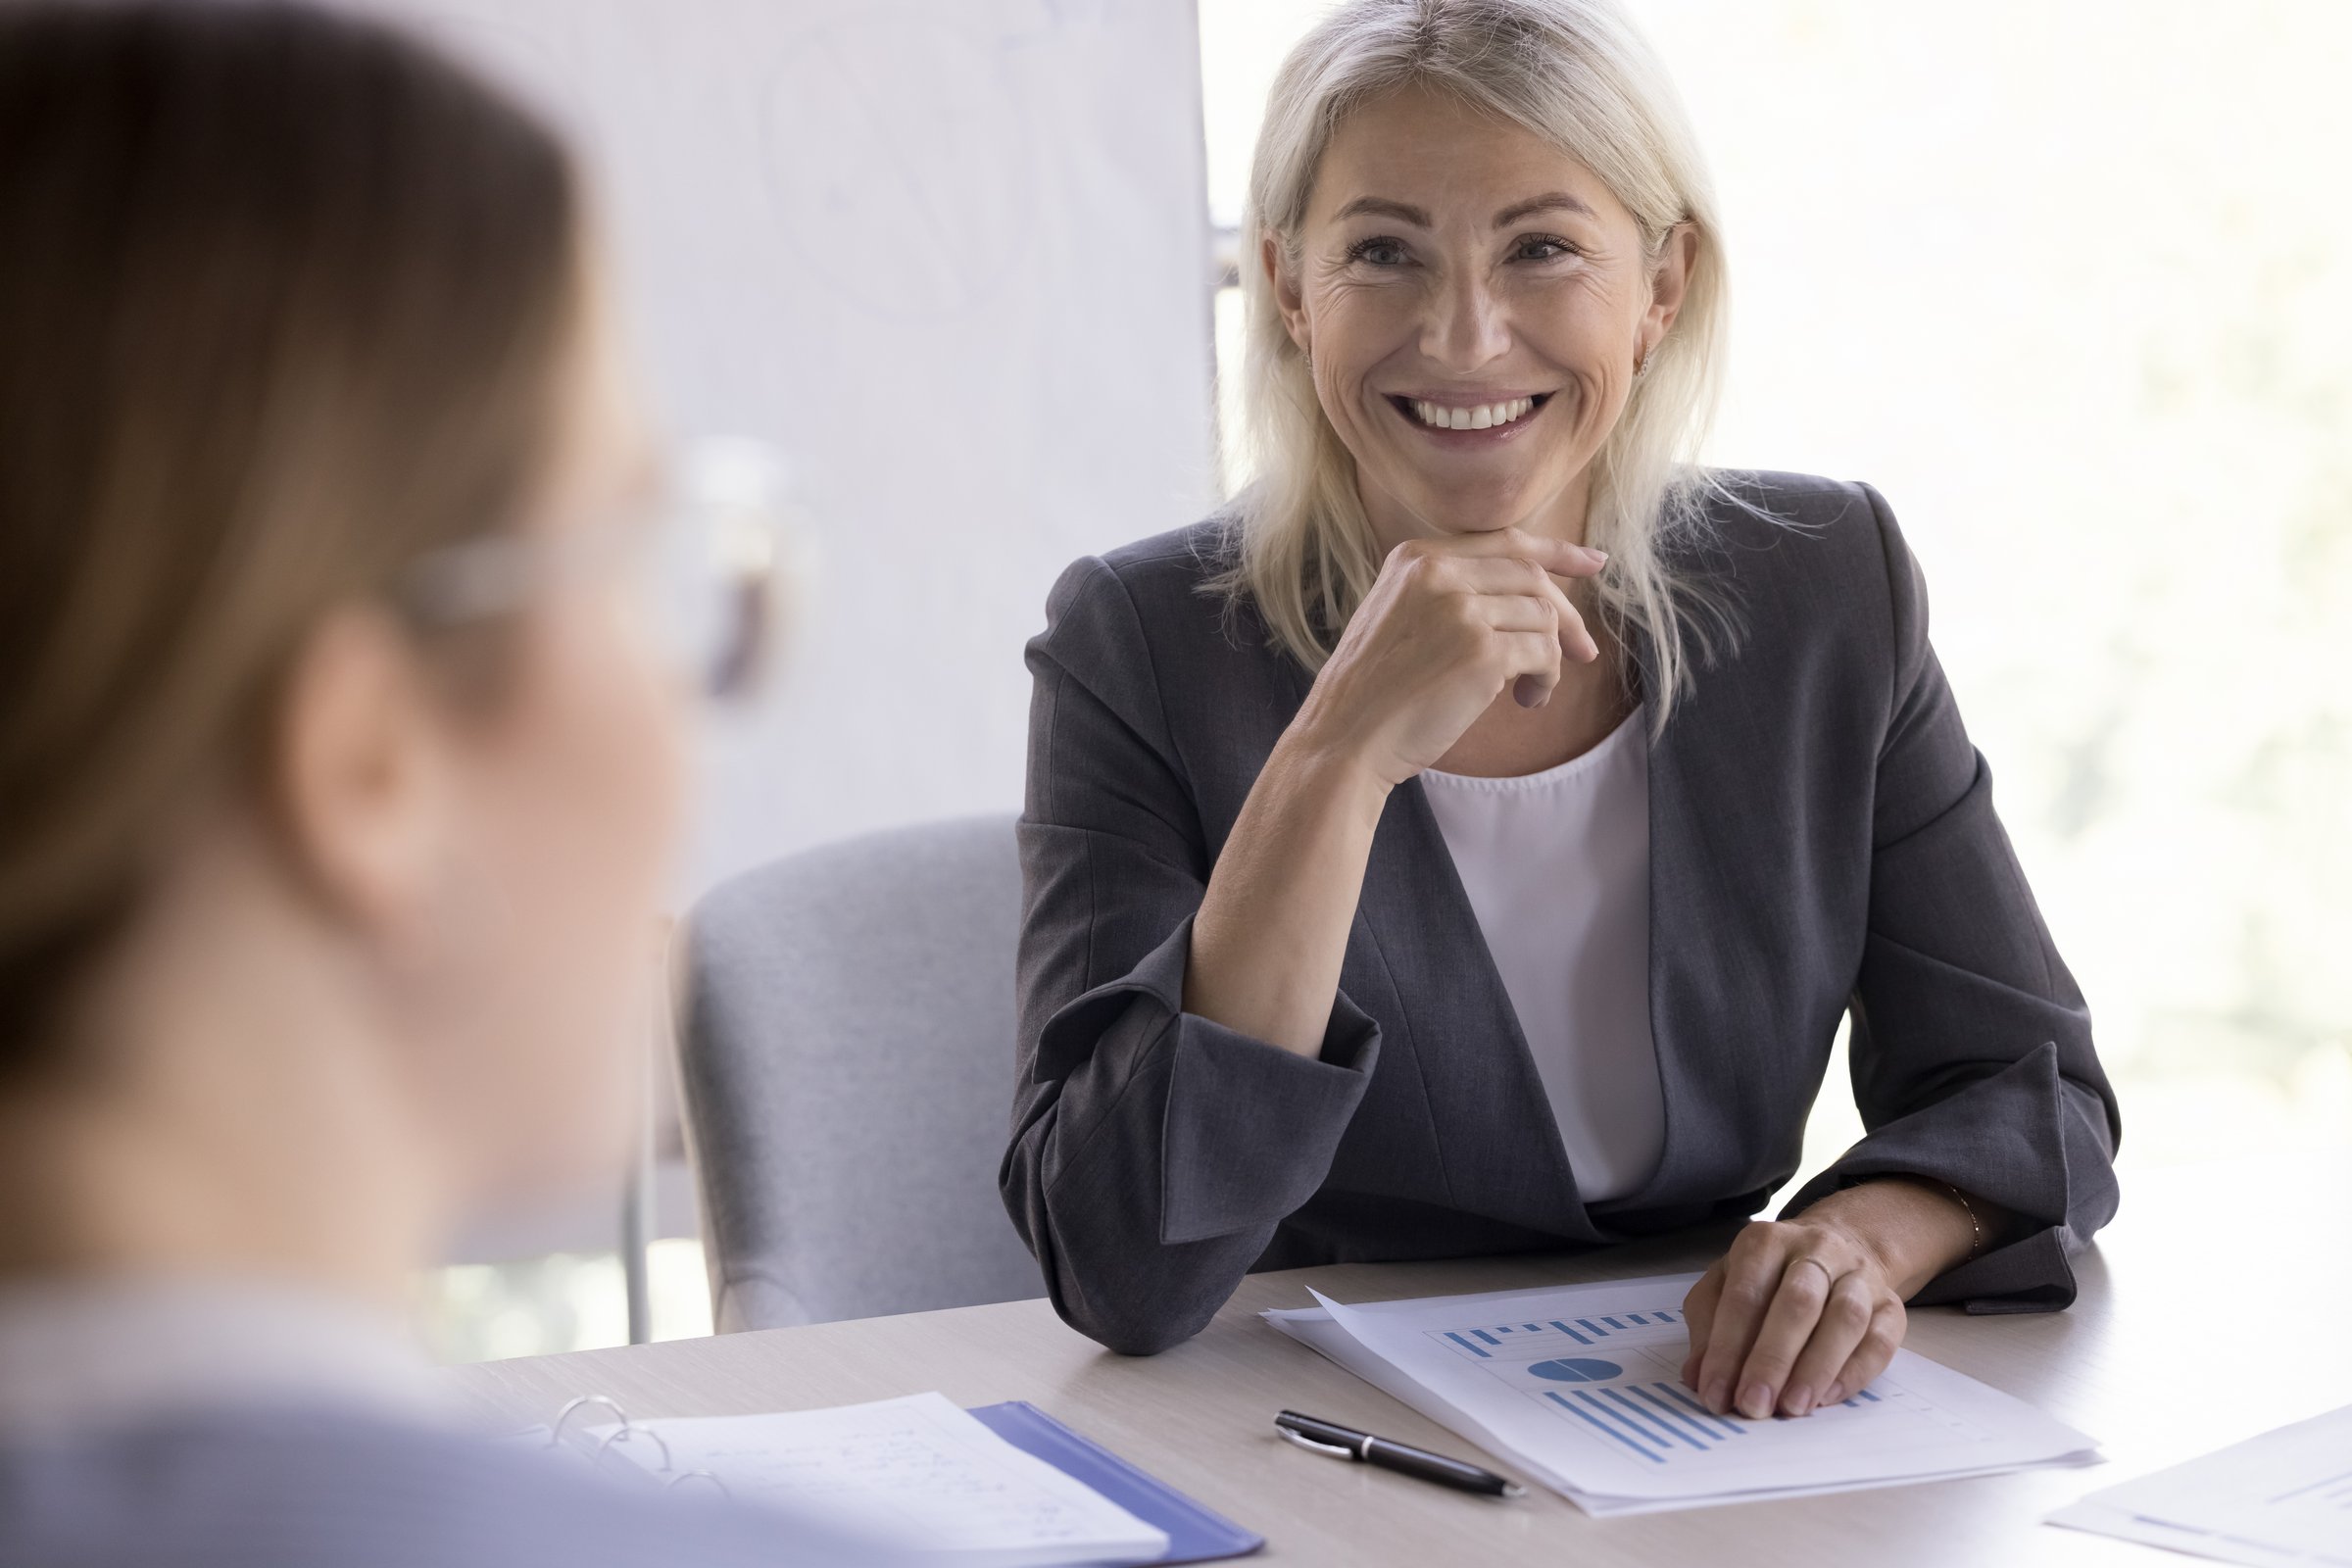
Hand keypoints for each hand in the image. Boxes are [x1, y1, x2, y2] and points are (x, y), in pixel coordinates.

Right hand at [1288, 528, 1606, 787]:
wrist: (1344, 738)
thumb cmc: (1374, 691)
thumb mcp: (1399, 617)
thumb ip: (1448, 592)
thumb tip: (1533, 595)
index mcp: (1415, 557)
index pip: (1505, 542)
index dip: (1557, 551)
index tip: (1594, 562)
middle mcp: (1438, 572)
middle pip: (1533, 577)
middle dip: (1567, 616)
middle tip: (1583, 652)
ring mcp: (1461, 609)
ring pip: (1543, 617)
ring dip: (1549, 658)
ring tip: (1529, 691)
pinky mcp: (1482, 651)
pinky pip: (1543, 654)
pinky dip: (1545, 680)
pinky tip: (1526, 702)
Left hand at [1680, 1216, 1905, 1419]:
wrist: (1840, 1246)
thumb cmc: (1770, 1276)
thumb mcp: (1726, 1284)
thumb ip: (1708, 1326)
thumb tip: (1698, 1377)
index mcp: (1765, 1241)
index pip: (1744, 1295)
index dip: (1727, 1348)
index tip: (1715, 1393)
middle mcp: (1816, 1251)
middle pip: (1798, 1303)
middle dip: (1772, 1360)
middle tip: (1753, 1405)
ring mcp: (1859, 1276)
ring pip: (1844, 1317)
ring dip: (1816, 1368)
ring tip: (1791, 1407)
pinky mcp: (1891, 1305)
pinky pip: (1881, 1339)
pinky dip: (1855, 1372)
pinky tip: (1827, 1397)